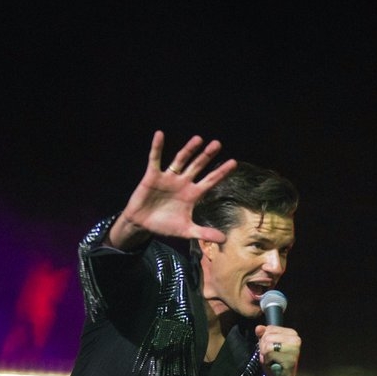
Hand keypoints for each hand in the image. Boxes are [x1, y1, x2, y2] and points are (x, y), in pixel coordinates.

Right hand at [110, 131, 237, 248]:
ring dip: (189, 150)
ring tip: (198, 139)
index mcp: (193, 194)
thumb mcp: (186, 231)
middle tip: (218, 144)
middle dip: (207, 156)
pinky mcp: (152, 176)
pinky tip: (160, 135)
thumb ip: (204, 233)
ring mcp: (168, 178)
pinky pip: (155, 159)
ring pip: (180, 160)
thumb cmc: (165, 226)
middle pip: (198, 166)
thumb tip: (224, 240)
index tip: (234, 162)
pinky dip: (157, 147)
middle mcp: (183, 183)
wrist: (142, 225)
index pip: (211, 180)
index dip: (221, 172)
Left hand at [256, 325, 299, 375]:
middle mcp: (296, 340)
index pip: (270, 328)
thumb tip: (259, 327)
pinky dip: (267, 360)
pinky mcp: (290, 359)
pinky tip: (274, 365)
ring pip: (268, 344)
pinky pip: (269, 353)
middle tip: (270, 357)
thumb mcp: (266, 346)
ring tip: (272, 361)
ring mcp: (295, 350)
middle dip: (264, 348)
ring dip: (265, 355)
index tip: (271, 350)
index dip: (265, 340)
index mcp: (292, 334)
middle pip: (268, 336)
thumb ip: (263, 335)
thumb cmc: (274, 363)